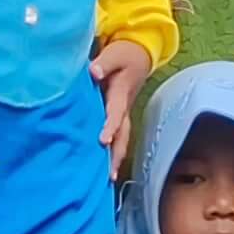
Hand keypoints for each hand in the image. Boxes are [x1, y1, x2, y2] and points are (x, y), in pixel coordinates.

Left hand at [92, 38, 152, 164]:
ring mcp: (124, 114)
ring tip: (109, 178)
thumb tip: (93, 73)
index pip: (116, 113)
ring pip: (122, 139)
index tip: (103, 141)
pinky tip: (106, 167)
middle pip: (123, 134)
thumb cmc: (124, 55)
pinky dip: (114, 152)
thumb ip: (103, 63)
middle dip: (116, 154)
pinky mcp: (120, 116)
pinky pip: (118, 137)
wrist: (139, 54)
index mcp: (121, 94)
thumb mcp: (114, 54)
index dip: (110, 126)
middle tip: (110, 174)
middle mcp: (125, 108)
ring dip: (117, 158)